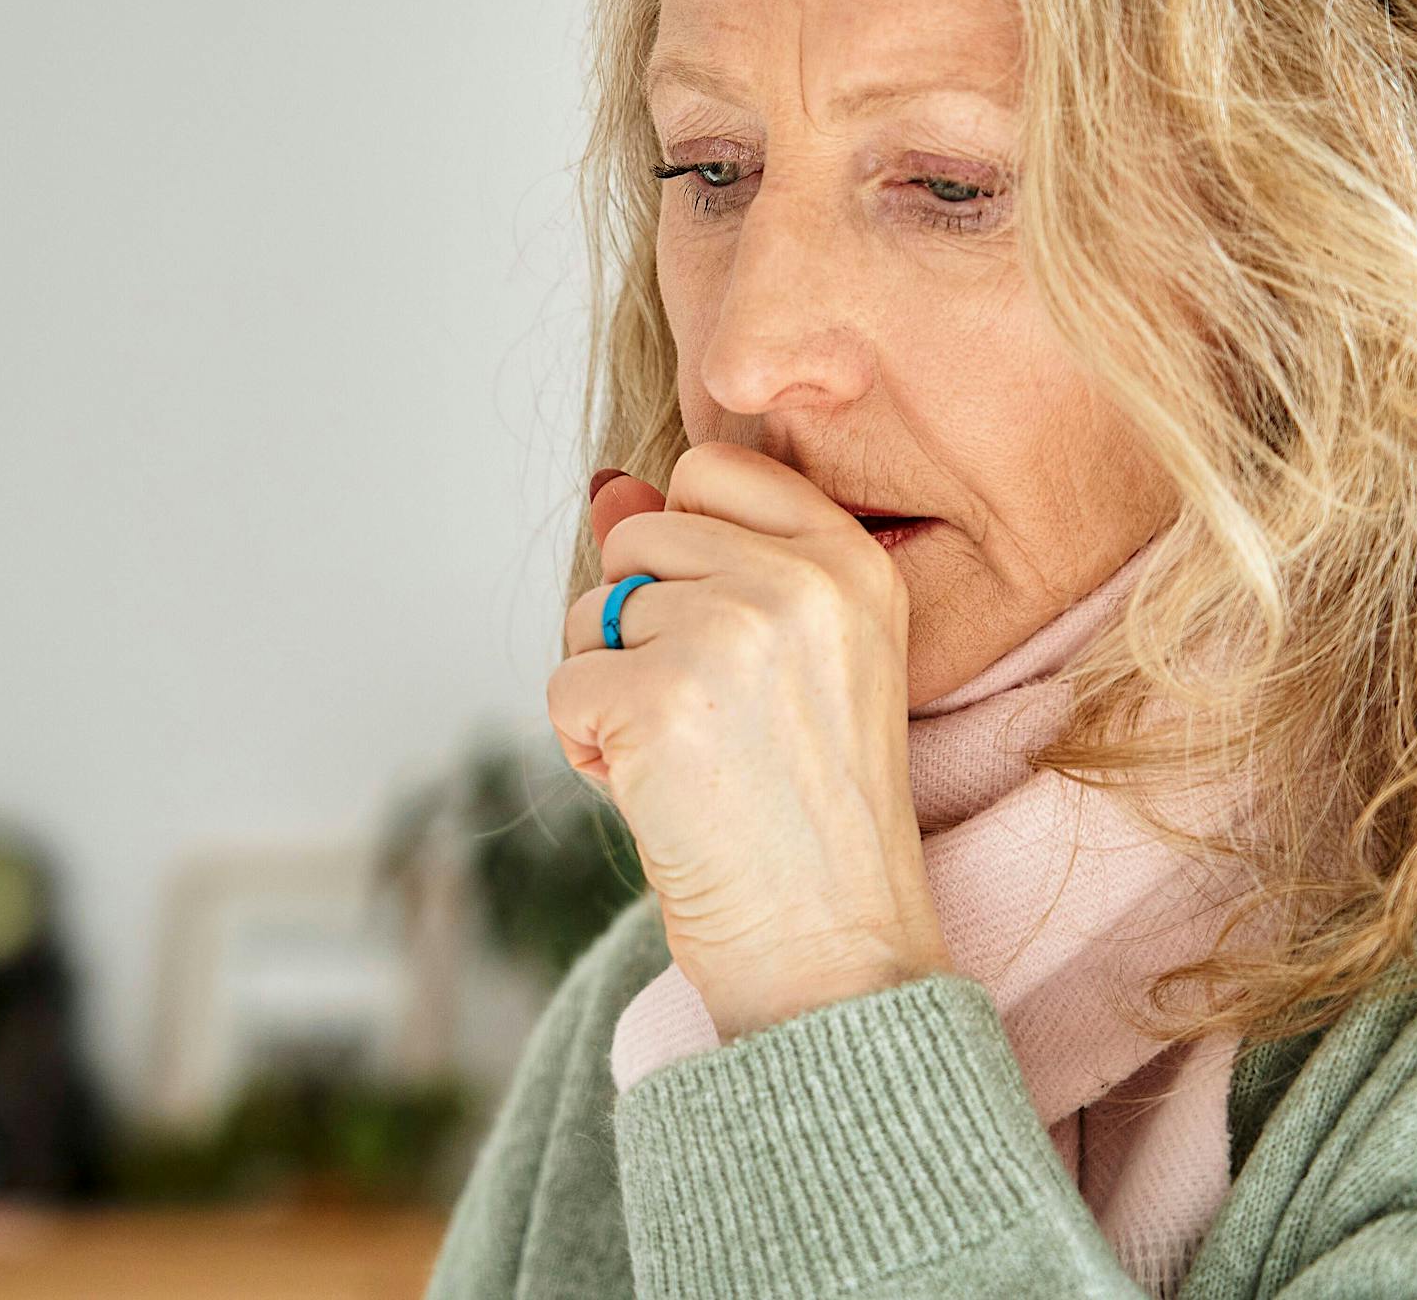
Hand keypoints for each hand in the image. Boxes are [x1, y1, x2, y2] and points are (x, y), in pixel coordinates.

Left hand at [549, 441, 950, 1040]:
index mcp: (851, 562)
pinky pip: (564, 685)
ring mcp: (730, 634)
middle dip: (639, 625)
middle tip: (707, 715)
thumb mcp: (794, 658)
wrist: (832, 948)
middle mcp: (799, 581)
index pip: (713, 469)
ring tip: (688, 758)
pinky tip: (653, 791)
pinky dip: (585, 744)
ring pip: (594, 612)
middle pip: (639, 539)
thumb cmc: (810, 808)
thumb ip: (707, 558)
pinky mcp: (658, 699)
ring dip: (610, 689)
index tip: (716, 626)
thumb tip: (604, 486)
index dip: (684, 545)